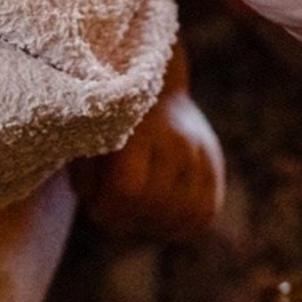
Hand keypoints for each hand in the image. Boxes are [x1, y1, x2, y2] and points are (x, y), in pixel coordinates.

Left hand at [72, 44, 223, 241]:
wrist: (153, 78)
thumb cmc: (109, 111)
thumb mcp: (88, 132)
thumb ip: (86, 172)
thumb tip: (96, 208)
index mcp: (140, 127)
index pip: (127, 191)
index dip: (107, 209)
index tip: (96, 207)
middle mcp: (178, 140)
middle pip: (154, 206)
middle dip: (128, 218)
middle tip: (113, 212)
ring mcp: (202, 153)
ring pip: (183, 215)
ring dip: (155, 223)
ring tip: (136, 213)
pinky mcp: (214, 165)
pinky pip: (204, 212)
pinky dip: (181, 223)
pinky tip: (161, 215)